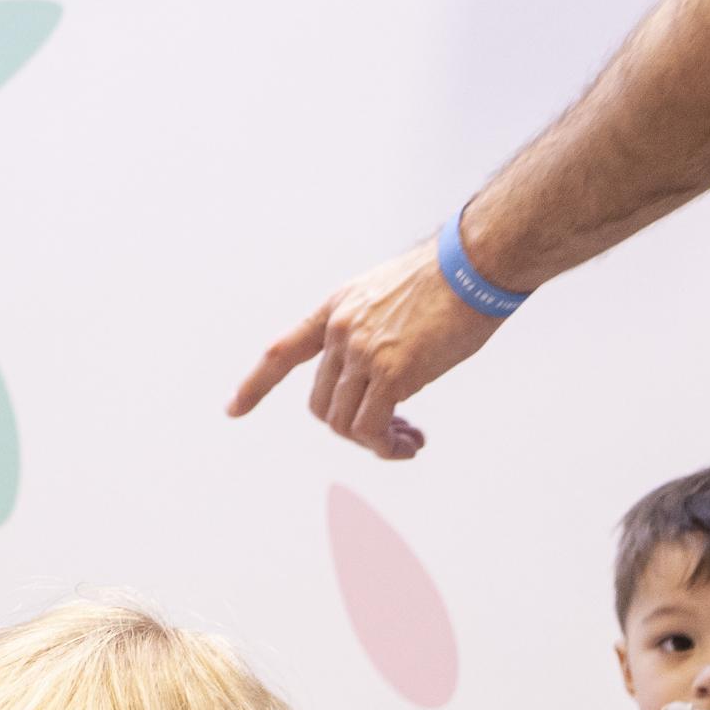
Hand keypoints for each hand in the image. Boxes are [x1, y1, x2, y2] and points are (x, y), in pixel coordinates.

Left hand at [227, 241, 504, 460]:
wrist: (477, 263)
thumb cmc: (450, 278)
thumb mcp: (389, 295)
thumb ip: (370, 330)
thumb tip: (377, 378)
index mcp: (336, 309)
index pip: (283, 351)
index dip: (255, 384)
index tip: (232, 409)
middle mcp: (340, 331)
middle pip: (322, 403)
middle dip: (351, 426)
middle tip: (391, 433)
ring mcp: (362, 352)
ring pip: (344, 421)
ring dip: (373, 441)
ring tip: (405, 442)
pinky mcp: (392, 372)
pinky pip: (371, 428)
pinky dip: (385, 447)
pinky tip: (408, 446)